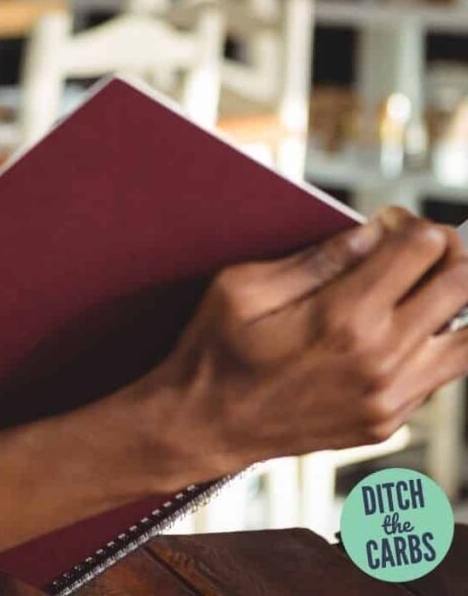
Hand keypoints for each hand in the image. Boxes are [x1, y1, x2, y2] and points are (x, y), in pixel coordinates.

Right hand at [145, 211, 467, 480]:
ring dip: (452, 299)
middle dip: (446, 249)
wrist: (205, 425)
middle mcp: (380, 359)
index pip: (421, 249)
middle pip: (460, 284)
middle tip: (416, 244)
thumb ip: (315, 259)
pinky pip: (440, 373)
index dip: (410, 223)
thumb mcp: (244, 286)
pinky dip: (432, 341)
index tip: (388, 222)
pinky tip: (394, 327)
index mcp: (342, 317)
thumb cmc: (215, 351)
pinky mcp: (388, 420)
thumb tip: (371, 233)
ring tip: (419, 284)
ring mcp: (390, 396)